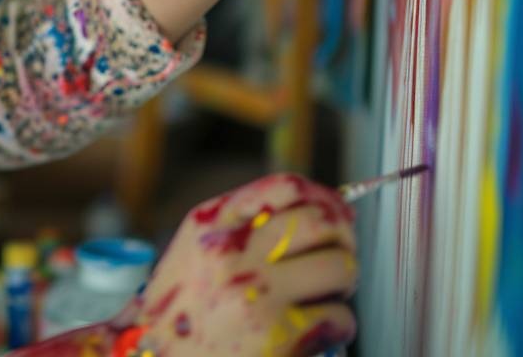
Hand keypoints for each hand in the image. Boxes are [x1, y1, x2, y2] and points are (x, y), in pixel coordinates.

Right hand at [127, 173, 358, 355]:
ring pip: (339, 266)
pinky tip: (314, 334)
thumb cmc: (179, 316)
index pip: (285, 187)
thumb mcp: (193, 256)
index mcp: (209, 225)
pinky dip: (337, 327)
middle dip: (343, 242)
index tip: (336, 215)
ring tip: (325, 300)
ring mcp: (255, 291)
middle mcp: (230, 251)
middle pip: (321, 222)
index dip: (323, 199)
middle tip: (336, 262)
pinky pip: (339, 316)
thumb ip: (238, 229)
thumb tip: (319, 214)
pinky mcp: (278, 333)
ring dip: (342, 286)